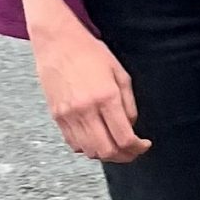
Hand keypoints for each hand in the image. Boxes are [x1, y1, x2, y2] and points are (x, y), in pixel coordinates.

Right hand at [30, 16, 149, 162]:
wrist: (57, 42)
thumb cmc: (90, 53)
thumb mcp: (120, 73)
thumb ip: (129, 104)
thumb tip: (131, 127)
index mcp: (106, 97)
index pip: (124, 138)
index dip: (137, 148)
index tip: (143, 145)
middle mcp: (85, 110)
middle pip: (106, 151)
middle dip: (123, 156)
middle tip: (132, 151)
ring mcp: (68, 115)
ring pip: (89, 151)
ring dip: (105, 154)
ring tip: (116, 147)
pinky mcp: (56, 116)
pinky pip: (73, 143)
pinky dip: (87, 147)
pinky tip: (97, 138)